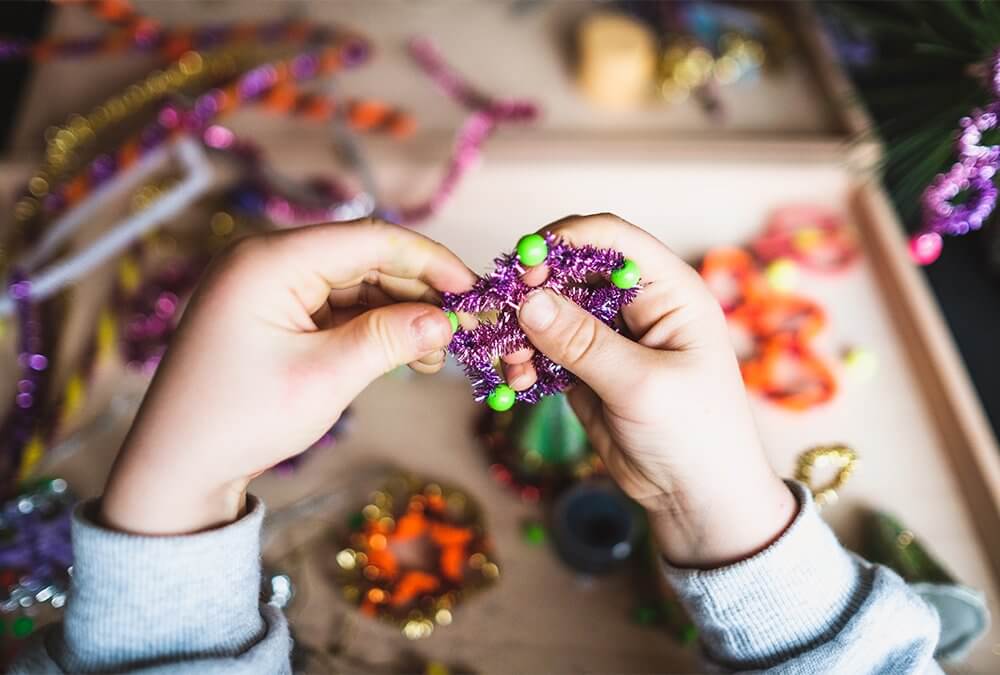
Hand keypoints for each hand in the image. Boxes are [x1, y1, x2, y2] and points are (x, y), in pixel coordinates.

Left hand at [101, 219, 474, 534]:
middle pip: (364, 259)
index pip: (370, 239)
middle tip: (465, 327)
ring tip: (436, 353)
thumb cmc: (242, 420)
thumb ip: (389, 339)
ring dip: (399, 314)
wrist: (176, 467)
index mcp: (270, 261)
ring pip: (356, 285)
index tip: (474, 290)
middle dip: (418, 291)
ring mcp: (269, 288)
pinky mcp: (274, 315)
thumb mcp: (325, 377)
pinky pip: (336, 308)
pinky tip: (407, 354)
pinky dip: (373, 328)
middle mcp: (267, 262)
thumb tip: (446, 320)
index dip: (429, 261)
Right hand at [507, 214, 795, 567]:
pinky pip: (544, 346)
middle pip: (572, 269)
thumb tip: (528, 300)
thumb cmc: (695, 437)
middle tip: (502, 316)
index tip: (524, 266)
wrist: (698, 499)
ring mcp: (609, 334)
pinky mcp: (586, 365)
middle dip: (533, 288)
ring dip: (523, 328)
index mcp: (670, 291)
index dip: (565, 242)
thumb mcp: (641, 386)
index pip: (612, 238)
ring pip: (551, 308)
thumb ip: (584, 342)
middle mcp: (638, 304)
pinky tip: (518, 379)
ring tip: (512, 361)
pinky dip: (525, 357)